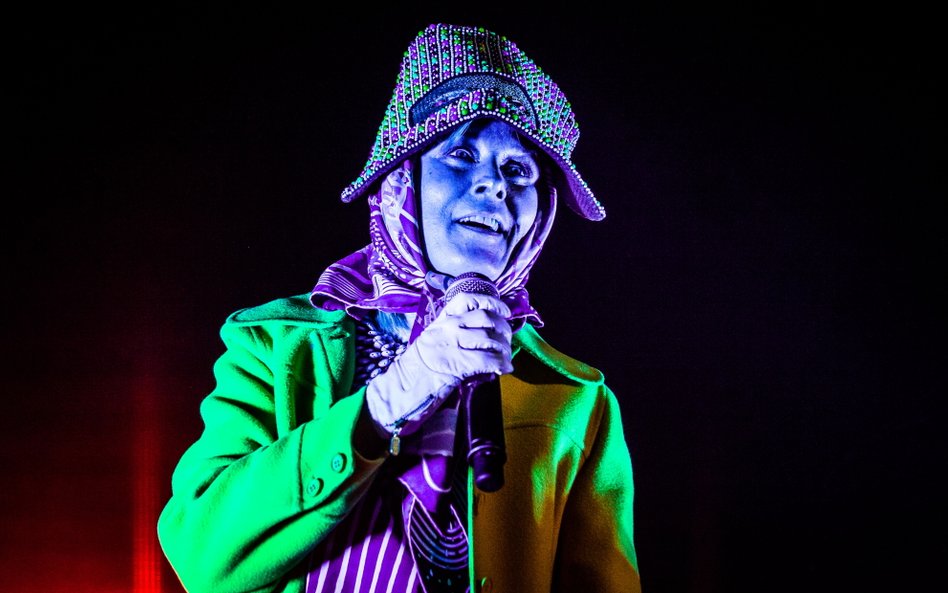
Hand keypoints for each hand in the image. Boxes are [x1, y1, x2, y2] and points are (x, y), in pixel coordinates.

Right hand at [365, 293, 512, 438]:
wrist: (400, 388)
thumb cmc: (417, 369)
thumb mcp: (433, 341)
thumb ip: (454, 334)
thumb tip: (485, 336)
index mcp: (441, 320)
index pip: (468, 299)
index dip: (492, 302)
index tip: (504, 311)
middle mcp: (447, 327)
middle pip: (486, 318)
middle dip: (504, 329)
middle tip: (507, 341)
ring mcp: (451, 344)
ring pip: (490, 338)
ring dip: (504, 349)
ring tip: (505, 358)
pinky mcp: (456, 364)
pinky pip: (487, 360)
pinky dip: (500, 364)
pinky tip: (503, 369)